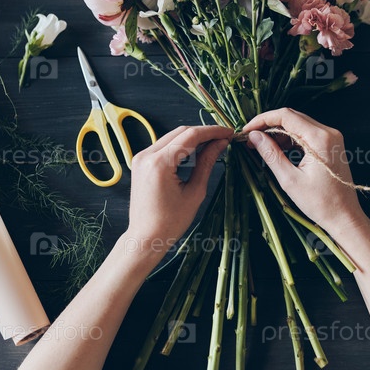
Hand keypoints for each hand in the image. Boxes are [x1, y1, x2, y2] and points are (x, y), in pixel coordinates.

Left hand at [126, 125, 231, 252]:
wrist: (146, 237)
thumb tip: (220, 143)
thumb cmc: (170, 221)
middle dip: (203, 133)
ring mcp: (141, 157)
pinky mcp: (141, 162)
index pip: (190, 136)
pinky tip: (195, 152)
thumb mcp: (195, 192)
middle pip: (180, 132)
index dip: (212, 131)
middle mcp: (146, 155)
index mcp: (159, 163)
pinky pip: (164, 146)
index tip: (228, 132)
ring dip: (192, 138)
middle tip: (223, 138)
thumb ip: (207, 163)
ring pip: (172, 136)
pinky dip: (181, 146)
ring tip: (212, 144)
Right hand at [242, 108, 364, 234]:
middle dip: (269, 125)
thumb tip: (254, 136)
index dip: (263, 120)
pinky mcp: (330, 144)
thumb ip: (271, 154)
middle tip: (250, 138)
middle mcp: (328, 132)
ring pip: (298, 124)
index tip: (247, 130)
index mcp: (320, 138)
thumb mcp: (290, 179)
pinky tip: (277, 148)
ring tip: (260, 145)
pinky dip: (290, 138)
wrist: (345, 216)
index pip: (286, 116)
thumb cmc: (320, 203)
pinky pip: (306, 133)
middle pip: (292, 116)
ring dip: (278, 131)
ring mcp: (331, 137)